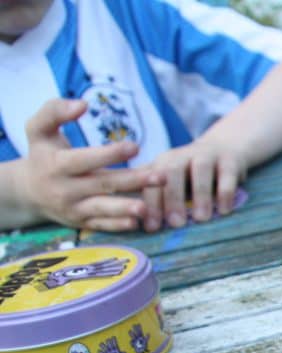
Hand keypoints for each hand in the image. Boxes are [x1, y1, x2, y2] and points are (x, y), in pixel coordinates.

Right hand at [18, 99, 164, 230]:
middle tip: (161, 177)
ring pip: (102, 208)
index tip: (135, 146)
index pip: (85, 159)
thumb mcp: (38, 129)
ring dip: (125, 209)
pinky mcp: (81, 223)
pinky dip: (117, 225)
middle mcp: (65, 188)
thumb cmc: (42, 153)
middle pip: (103, 184)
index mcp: (56, 164)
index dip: (109, 154)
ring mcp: (73, 208)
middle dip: (133, 181)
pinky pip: (101, 225)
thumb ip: (54, 111)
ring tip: (147, 208)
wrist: (27, 191)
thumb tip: (82, 105)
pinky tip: (137, 222)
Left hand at [141, 140, 246, 230]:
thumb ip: (153, 194)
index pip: (151, 181)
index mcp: (163, 162)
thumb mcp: (171, 178)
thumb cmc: (192, 173)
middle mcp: (182, 156)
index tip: (152, 228)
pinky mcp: (230, 159)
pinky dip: (225, 192)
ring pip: (200, 170)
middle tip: (176, 224)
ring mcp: (207, 155)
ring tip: (201, 218)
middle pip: (172, 172)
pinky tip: (224, 210)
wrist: (226, 147)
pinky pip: (227, 174)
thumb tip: (131, 221)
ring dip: (200, 194)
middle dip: (172, 198)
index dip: (151, 204)